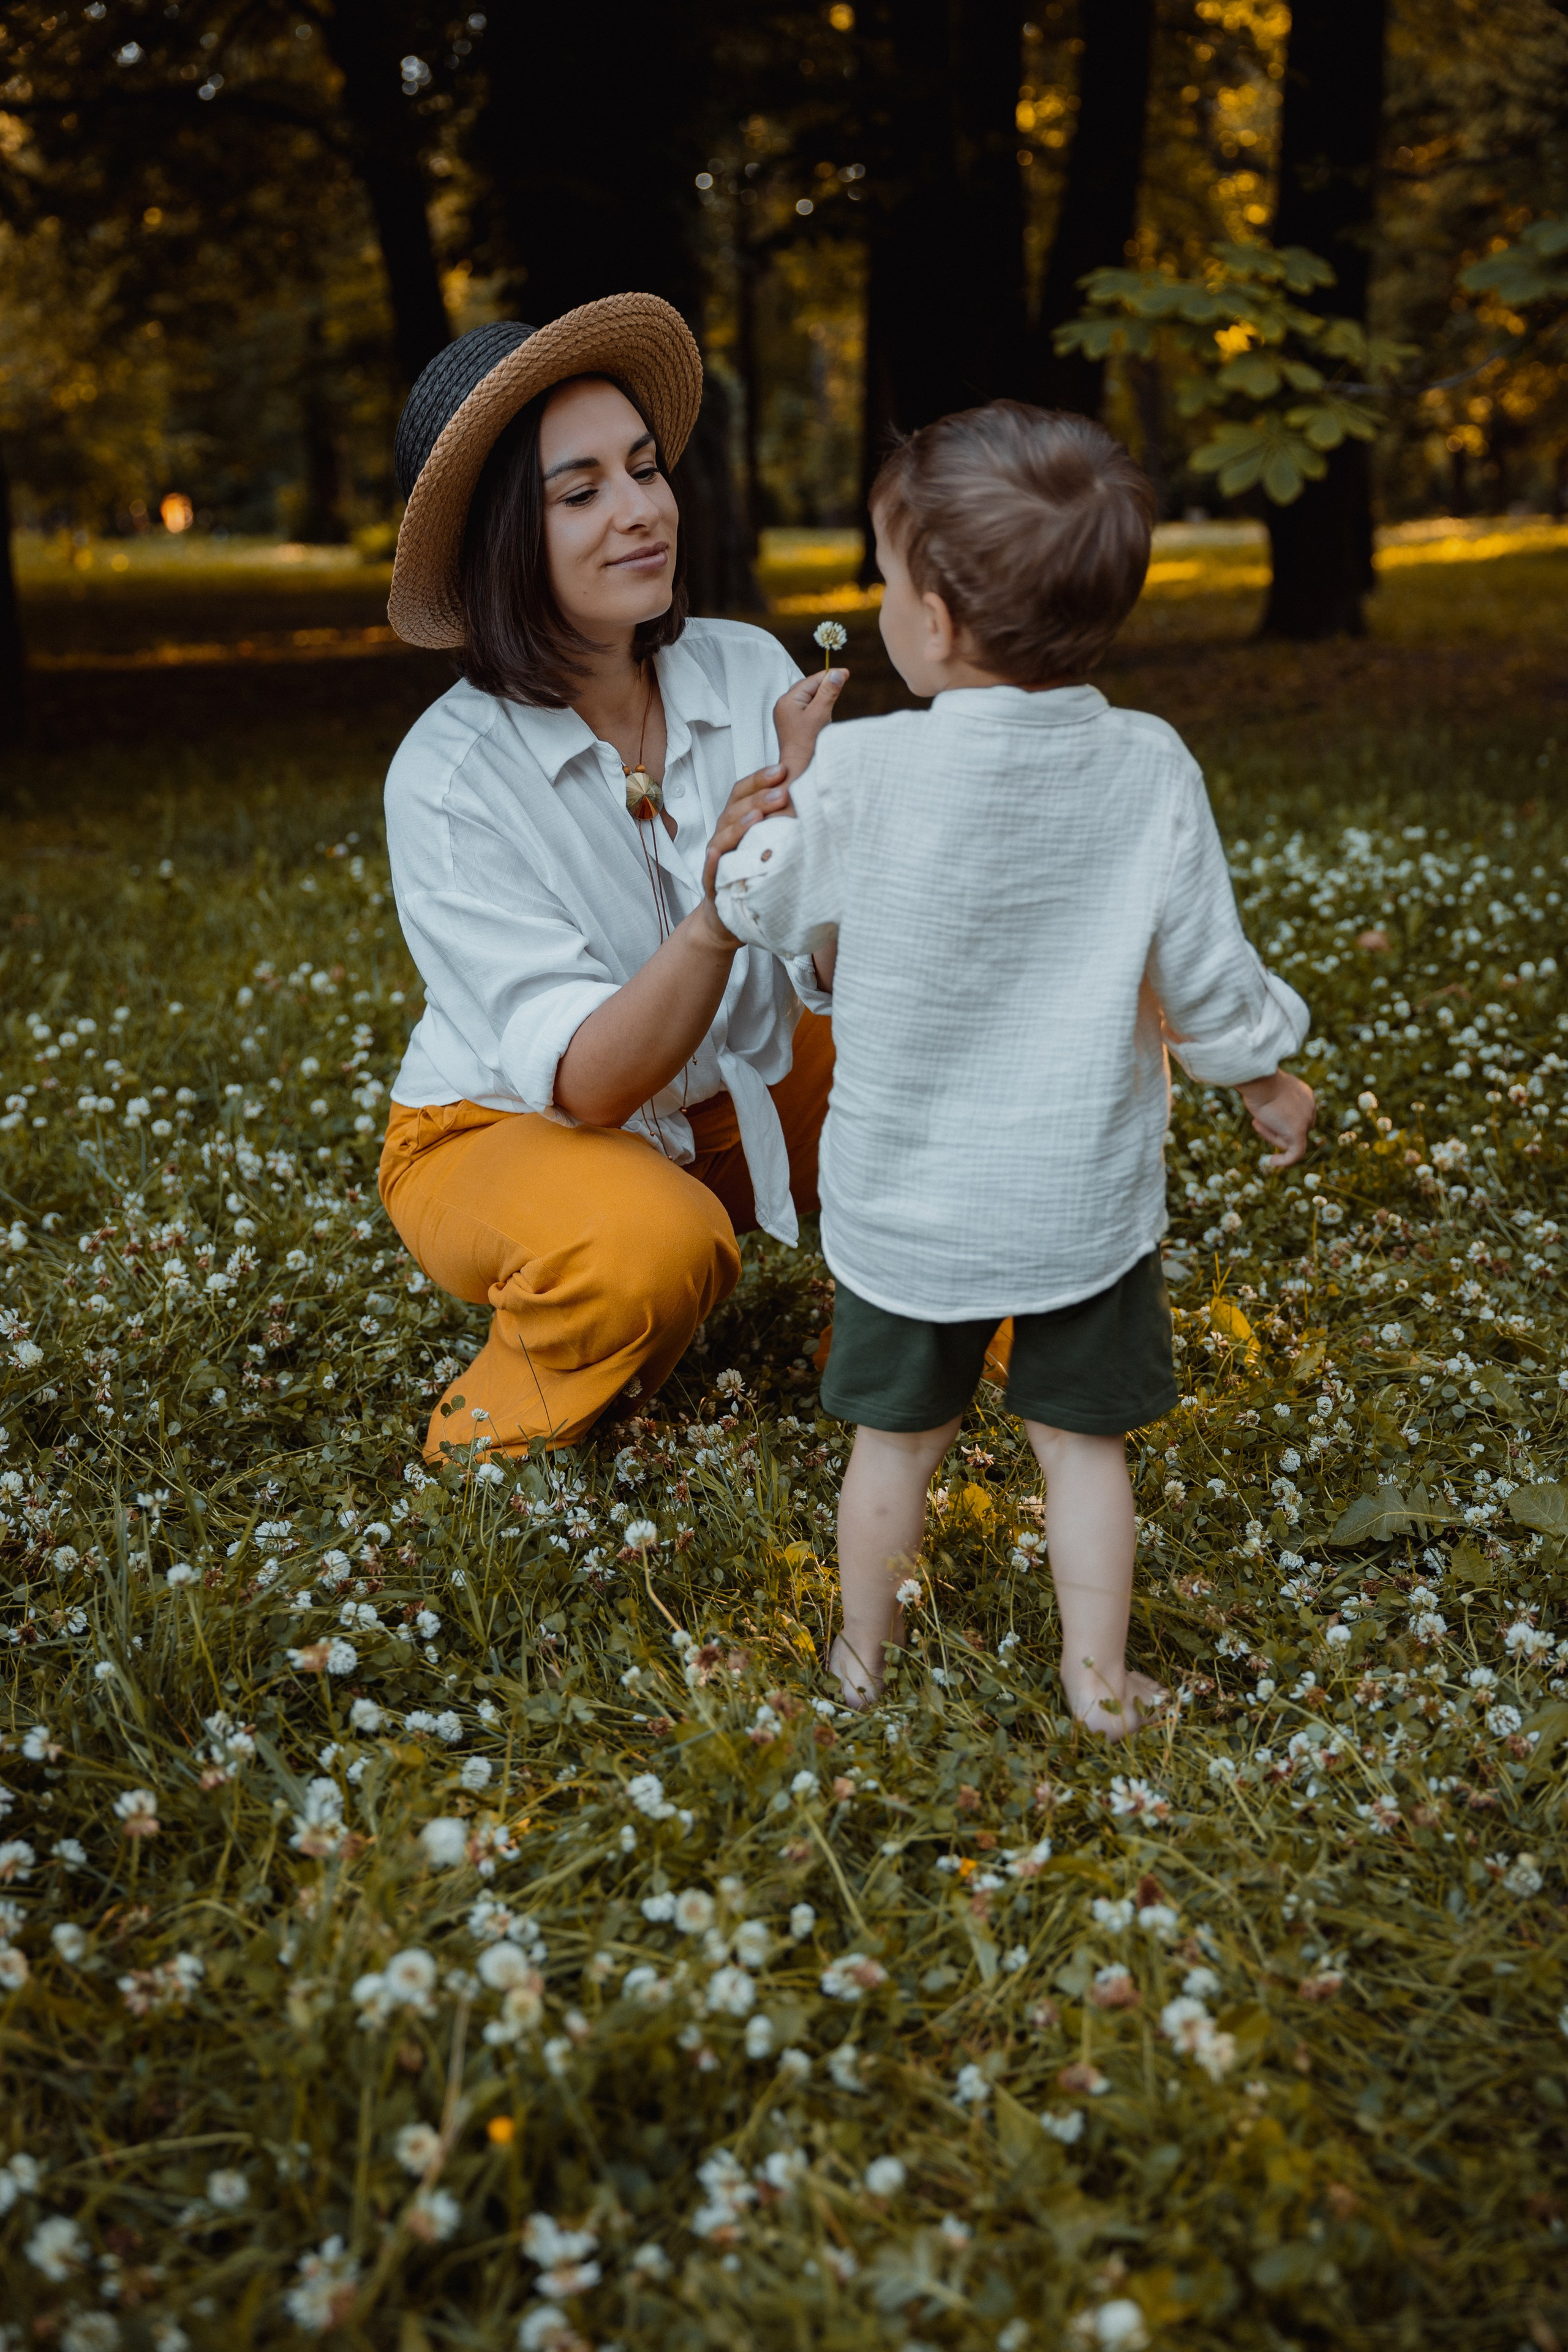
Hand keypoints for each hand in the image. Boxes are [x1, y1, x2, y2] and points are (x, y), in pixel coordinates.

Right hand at [702, 761, 794, 908]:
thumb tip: (813, 794)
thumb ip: (783, 818)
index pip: (743, 792)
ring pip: (723, 836)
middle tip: (782, 793)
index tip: (783, 770)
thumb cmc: (755, 871)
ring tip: (757, 817)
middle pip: (735, 810)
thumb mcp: (771, 840)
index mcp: (737, 820)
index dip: (760, 779)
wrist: (731, 915)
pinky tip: (717, 853)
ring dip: (739, 825)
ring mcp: (717, 859)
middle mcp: (724, 834)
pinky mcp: (712, 884)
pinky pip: (710, 871)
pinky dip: (713, 862)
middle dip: (758, 799)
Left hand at [773, 666, 847, 779]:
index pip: (811, 681)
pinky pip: (807, 709)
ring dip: (822, 697)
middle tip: (843, 682)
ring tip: (834, 701)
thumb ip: (828, 691)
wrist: (799, 770)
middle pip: (808, 688)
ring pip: (809, 698)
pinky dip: (818, 707)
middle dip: (825, 686)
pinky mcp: (793, 724)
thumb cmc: (808, 744)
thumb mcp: (821, 714)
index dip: (829, 676)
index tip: (846, 672)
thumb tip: (838, 672)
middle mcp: (784, 706)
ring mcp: (787, 715)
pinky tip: (824, 714)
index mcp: (787, 701)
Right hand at [1239, 1069, 1316, 1169]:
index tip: (1261, 1118)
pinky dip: (1285, 1161)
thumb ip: (1272, 1099)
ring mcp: (1306, 1120)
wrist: (1260, 1079)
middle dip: (1276, 1130)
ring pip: (1292, 1140)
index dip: (1279, 1121)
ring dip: (1272, 1136)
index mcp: (1305, 1095)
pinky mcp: (1298, 1132)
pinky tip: (1272, 1162)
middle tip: (1257, 1122)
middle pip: (1297, 1129)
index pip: (1297, 1116)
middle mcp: (1310, 1107)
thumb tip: (1261, 1102)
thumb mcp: (1267, 1088)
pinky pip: (1296, 1153)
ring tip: (1257, 1123)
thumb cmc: (1257, 1081)